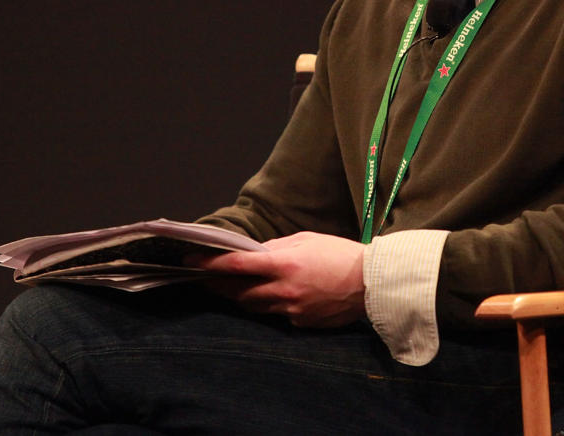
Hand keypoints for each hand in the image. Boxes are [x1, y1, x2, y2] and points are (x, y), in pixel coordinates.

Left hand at [198, 231, 366, 327]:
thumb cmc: (340, 254)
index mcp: (284, 264)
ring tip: (228, 287)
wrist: (371, 283)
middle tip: (201, 278)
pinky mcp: (300, 324)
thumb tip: (253, 253)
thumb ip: (276, 247)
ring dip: (239, 296)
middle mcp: (284, 290)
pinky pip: (276, 315)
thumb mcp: (306, 239)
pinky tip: (268, 296)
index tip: (191, 261)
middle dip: (217, 285)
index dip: (210, 264)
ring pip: (254, 306)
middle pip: (238, 292)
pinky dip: (268, 304)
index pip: (236, 265)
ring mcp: (291, 310)